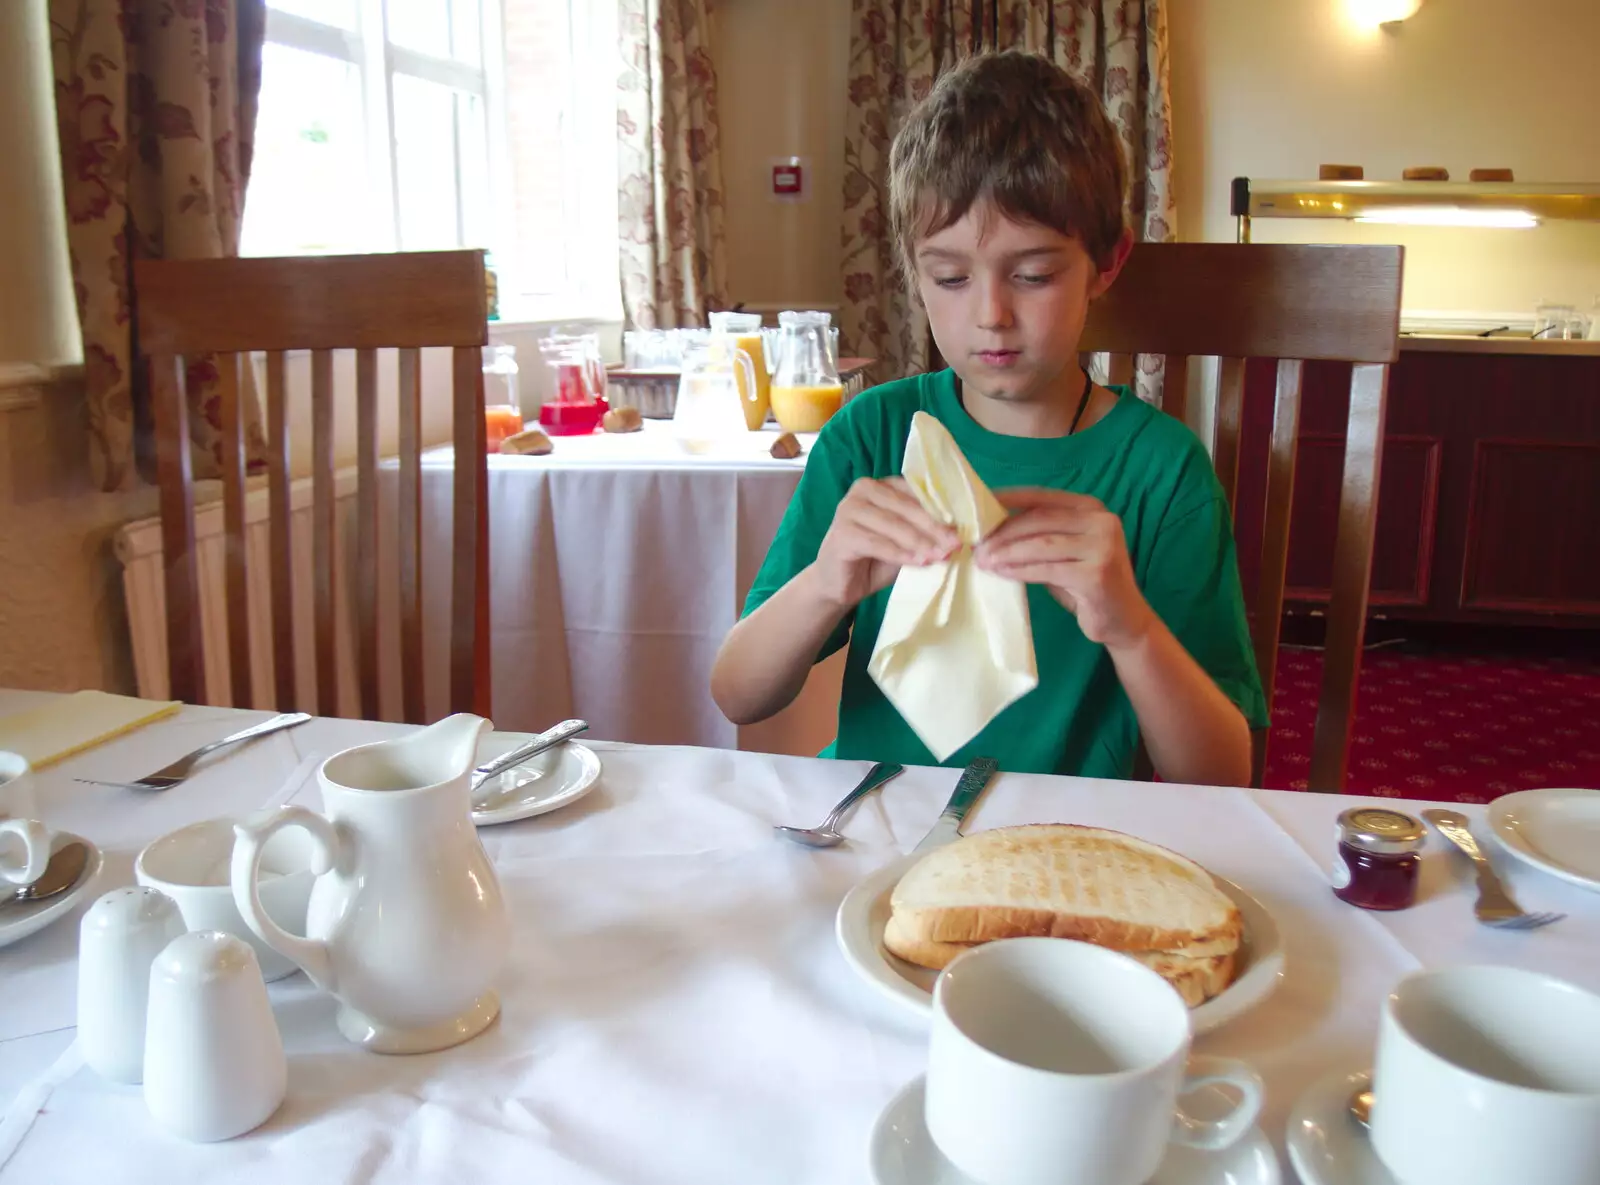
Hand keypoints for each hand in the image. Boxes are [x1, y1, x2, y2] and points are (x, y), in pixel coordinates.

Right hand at [810, 477, 959, 608]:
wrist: (840, 584)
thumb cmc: (875, 560)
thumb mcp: (905, 541)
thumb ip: (924, 531)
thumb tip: (958, 533)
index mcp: (881, 486)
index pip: (916, 493)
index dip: (941, 510)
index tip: (964, 528)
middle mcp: (863, 490)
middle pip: (906, 507)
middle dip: (934, 527)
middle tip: (956, 544)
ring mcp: (848, 509)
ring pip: (894, 524)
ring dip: (920, 542)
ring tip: (941, 556)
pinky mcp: (841, 533)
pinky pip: (878, 543)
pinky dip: (901, 553)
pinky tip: (919, 562)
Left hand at [975, 487, 1154, 649]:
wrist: (1124, 620)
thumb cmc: (1086, 586)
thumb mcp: (1064, 553)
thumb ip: (1038, 536)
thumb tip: (991, 530)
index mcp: (1091, 508)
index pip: (1042, 497)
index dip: (1008, 499)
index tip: (978, 507)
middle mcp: (1101, 521)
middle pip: (1039, 519)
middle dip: (1003, 532)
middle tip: (977, 546)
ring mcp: (1102, 546)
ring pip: (1041, 543)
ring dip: (1007, 552)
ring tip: (984, 561)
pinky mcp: (1096, 574)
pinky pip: (1047, 569)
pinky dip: (1020, 570)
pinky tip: (1002, 573)